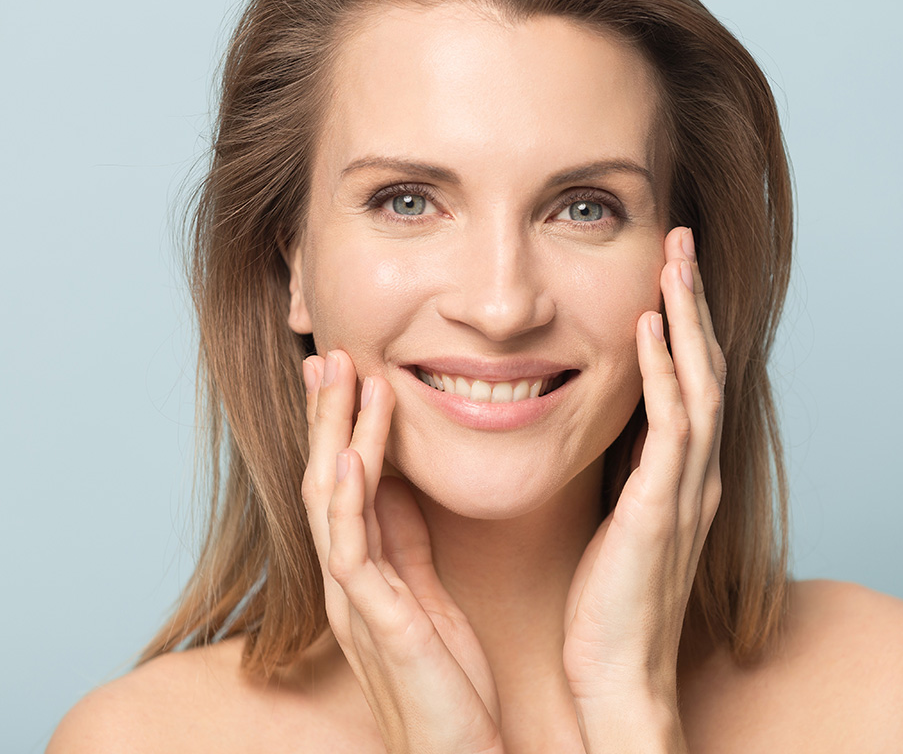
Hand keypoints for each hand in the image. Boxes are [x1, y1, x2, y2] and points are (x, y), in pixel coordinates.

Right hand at [301, 351, 503, 753]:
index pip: (343, 482)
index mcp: (364, 571)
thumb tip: (399, 482)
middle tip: (329, 354)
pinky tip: (353, 454)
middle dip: (327, 415)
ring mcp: (355, 600)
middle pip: (325, 478)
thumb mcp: (426, 593)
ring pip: (330, 501)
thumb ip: (407, 540)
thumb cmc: (446, 679)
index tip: (346, 371)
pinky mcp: (377, 622)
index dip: (340, 426)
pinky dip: (350, 496)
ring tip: (343, 377)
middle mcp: (348, 579)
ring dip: (335, 436)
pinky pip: (353, 548)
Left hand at [562, 227, 723, 750]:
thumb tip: (599, 431)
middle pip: (703, 367)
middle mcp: (694, 474)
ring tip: (674, 259)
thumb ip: (620, 474)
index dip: (683, 325)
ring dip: (687, 317)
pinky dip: (667, 372)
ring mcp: (685, 489)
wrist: (618, 673)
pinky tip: (651, 328)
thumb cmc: (610, 602)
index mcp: (679, 476)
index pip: (689, 383)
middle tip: (680, 241)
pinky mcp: (662, 508)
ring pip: (698, 382)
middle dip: (692, 301)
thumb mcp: (617, 522)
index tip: (665, 273)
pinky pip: (671, 426)